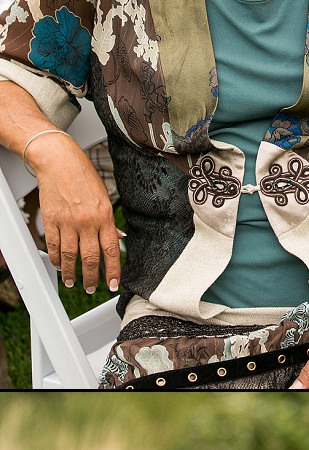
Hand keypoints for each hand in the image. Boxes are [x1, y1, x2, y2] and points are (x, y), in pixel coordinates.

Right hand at [34, 133, 119, 294]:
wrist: (58, 161)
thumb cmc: (83, 177)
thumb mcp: (104, 198)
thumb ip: (109, 222)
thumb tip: (117, 240)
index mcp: (104, 216)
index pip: (111, 251)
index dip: (113, 271)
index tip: (113, 284)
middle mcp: (86, 221)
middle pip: (90, 258)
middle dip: (91, 278)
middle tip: (91, 288)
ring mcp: (67, 221)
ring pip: (69, 255)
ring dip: (71, 273)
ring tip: (73, 282)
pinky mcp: (51, 219)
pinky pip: (53, 245)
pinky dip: (55, 258)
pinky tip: (58, 265)